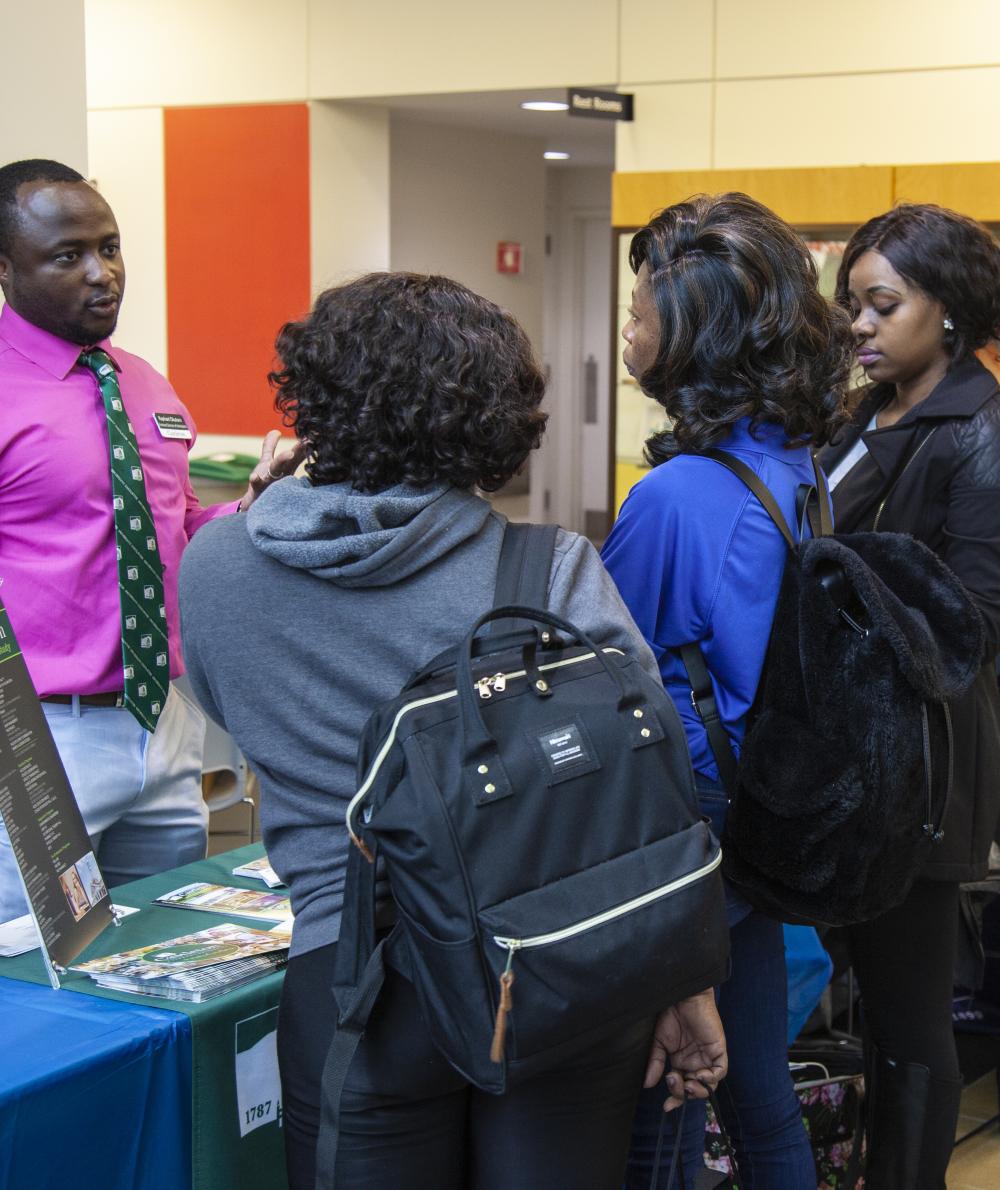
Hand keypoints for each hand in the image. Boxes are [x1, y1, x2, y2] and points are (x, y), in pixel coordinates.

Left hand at [239, 430, 306, 511]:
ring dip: (282, 462)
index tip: (313, 438)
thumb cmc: (265, 483)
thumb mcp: (267, 463)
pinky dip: (256, 480)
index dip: (303, 447)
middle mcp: (280, 475)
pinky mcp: (258, 491)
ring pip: (276, 471)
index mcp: (284, 468)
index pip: (295, 455)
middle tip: (306, 443)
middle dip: (298, 452)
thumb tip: (276, 431)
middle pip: (290, 462)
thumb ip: (269, 447)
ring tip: (289, 454)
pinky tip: (254, 476)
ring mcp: (270, 483)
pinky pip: (257, 485)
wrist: (254, 507)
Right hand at [645, 989, 727, 1111]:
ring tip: (687, 1085)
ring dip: (698, 1090)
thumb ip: (656, 1063)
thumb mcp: (658, 1042)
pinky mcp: (718, 1050)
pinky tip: (700, 1075)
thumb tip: (647, 1084)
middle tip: (673, 1084)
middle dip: (684, 1093)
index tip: (665, 1107)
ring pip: (709, 1085)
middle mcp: (695, 1062)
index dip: (675, 1099)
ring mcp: (708, 1057)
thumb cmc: (669, 1014)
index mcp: (681, 1062)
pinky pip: (720, 1071)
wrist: (681, 995)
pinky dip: (711, 1078)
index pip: (681, 1087)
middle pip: (695, 1089)